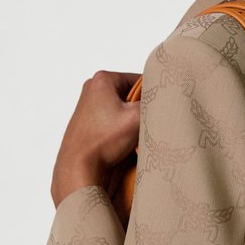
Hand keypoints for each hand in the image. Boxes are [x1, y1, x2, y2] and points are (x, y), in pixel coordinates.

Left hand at [51, 70, 141, 207]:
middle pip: (130, 93)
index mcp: (103, 79)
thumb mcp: (136, 118)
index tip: (154, 110)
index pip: (140, 80)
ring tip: (130, 133)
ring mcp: (88, 104)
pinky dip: (120, 126)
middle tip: (142, 124)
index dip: (152, 96)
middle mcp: (92, 87)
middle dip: (140, 108)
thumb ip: (154, 103)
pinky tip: (121, 139)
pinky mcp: (88, 119)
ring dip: (130, 119)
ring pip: (122, 107)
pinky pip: (112, 118)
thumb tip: (165, 97)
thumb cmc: (101, 142)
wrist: (78, 165)